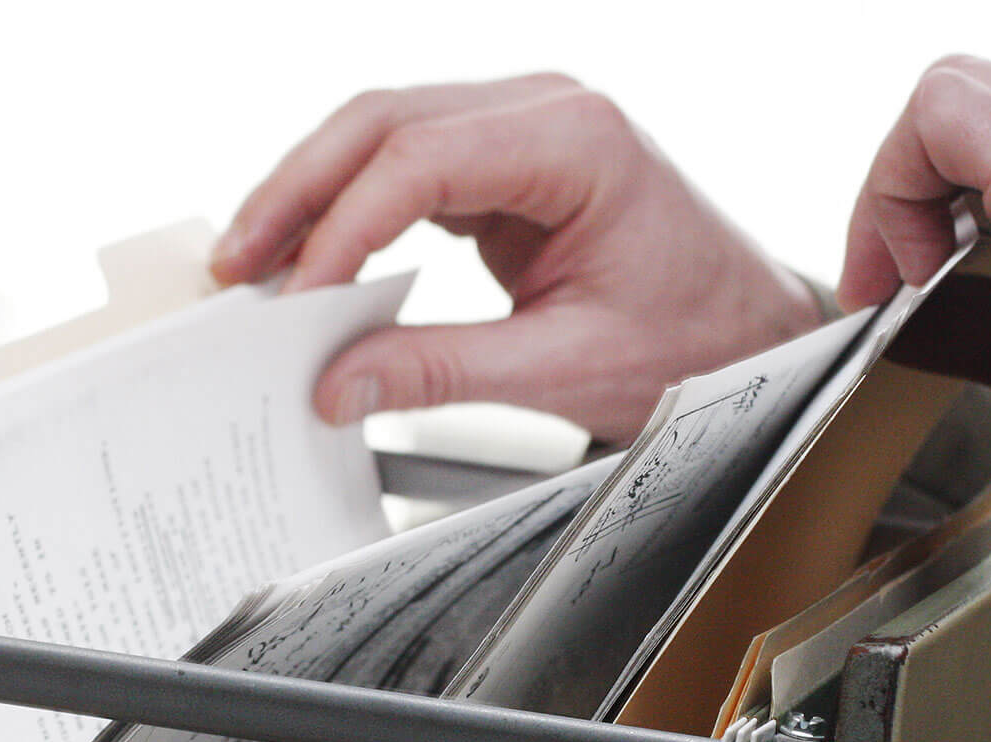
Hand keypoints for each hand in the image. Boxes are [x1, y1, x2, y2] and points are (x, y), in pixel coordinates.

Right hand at [212, 75, 824, 441]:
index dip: (342, 226)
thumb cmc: (695, 338)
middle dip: (298, 191)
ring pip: (381, 129)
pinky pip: (403, 163)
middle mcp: (546, 109)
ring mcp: (522, 125)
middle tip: (239, 264)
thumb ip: (441, 371)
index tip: (296, 295)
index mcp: (578, 140)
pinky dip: (346, 206)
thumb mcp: (564, 367)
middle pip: (382, 119)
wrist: (751, 331)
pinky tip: (306, 252)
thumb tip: (337, 382)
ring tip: (253, 260)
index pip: (421, 160)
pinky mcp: (503, 159)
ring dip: (310, 192)